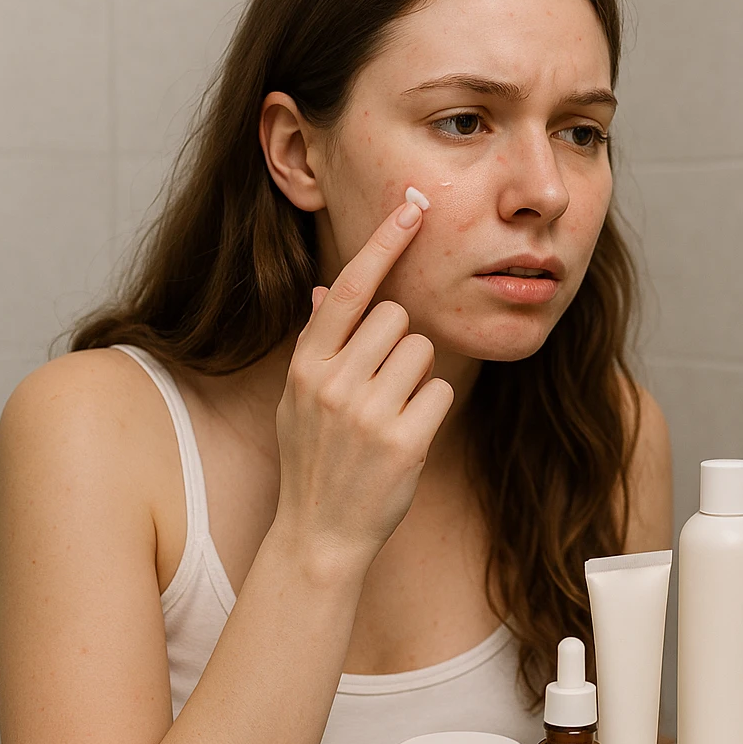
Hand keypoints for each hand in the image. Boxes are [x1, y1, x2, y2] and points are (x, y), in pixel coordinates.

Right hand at [272, 200, 452, 575]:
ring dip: (418, 377)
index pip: (351, 288)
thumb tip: (330, 289)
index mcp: (306, 365)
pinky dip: (432, 408)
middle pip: (399, 319)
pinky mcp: (404, 439)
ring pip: (424, 351)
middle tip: (382, 388)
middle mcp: (333, 382)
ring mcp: (368, 412)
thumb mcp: (300, 399)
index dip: (383, 245)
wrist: (319, 534)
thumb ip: (319, 344)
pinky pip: (442, 390)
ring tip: (390, 415)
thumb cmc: (316, 460)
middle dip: (401, 344)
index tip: (412, 209)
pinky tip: (406, 436)